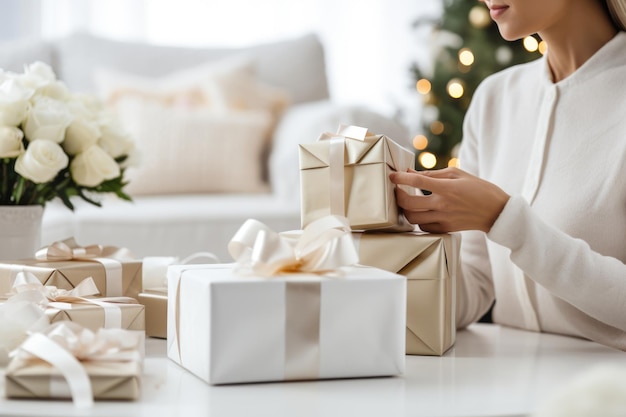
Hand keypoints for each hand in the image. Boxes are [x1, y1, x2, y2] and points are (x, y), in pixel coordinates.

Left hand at [389, 167, 509, 232]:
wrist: (496, 212)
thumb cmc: (478, 189)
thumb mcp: (457, 174)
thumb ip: (433, 174)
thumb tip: (411, 173)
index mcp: (447, 188)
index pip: (416, 182)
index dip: (401, 178)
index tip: (393, 176)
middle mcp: (443, 205)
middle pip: (408, 203)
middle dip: (397, 195)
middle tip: (397, 190)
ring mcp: (443, 219)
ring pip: (412, 218)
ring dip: (406, 210)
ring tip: (408, 202)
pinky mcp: (446, 229)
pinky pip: (423, 227)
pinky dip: (418, 220)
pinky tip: (422, 213)